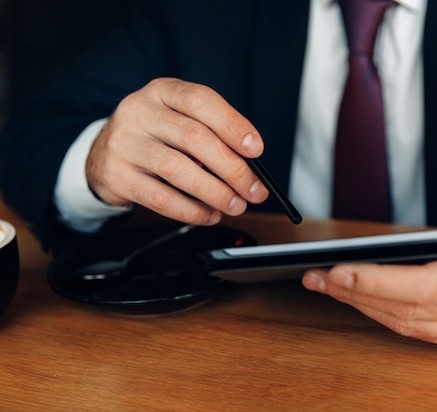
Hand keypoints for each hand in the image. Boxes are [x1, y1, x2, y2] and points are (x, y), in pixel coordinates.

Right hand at [86, 78, 268, 224]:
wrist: (101, 154)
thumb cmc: (156, 136)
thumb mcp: (178, 119)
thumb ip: (212, 133)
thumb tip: (250, 164)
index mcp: (162, 91)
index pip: (201, 100)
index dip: (232, 125)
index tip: (256, 149)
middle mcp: (140, 111)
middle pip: (194, 137)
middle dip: (232, 168)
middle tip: (254, 190)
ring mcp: (124, 143)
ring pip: (177, 168)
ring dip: (214, 192)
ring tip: (235, 205)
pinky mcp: (117, 176)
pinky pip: (160, 198)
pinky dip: (191, 210)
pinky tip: (208, 215)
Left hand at [302, 176, 436, 351]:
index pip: (429, 286)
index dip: (380, 281)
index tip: (340, 271)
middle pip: (411, 310)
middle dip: (358, 293)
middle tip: (319, 277)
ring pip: (410, 325)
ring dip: (364, 306)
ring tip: (327, 286)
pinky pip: (419, 331)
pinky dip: (384, 315)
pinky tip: (360, 298)